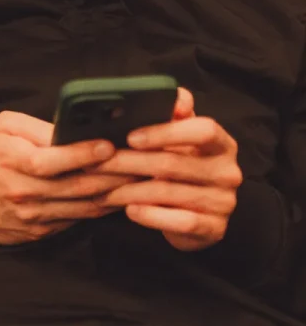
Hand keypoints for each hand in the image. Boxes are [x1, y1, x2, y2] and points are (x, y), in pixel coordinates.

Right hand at [0, 111, 136, 251]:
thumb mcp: (2, 128)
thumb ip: (36, 126)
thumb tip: (72, 130)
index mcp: (11, 160)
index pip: (51, 159)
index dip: (82, 153)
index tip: (108, 145)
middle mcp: (23, 190)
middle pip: (75, 184)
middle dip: (111, 174)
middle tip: (141, 162)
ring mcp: (34, 215)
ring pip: (83, 205)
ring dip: (114, 194)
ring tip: (140, 179)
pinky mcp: (42, 232)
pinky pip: (78, 219)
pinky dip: (101, 208)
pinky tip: (120, 196)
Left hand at [94, 93, 241, 251]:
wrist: (197, 211)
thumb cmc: (182, 163)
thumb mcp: (179, 135)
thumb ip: (174, 113)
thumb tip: (175, 96)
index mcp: (222, 143)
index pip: (203, 130)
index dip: (166, 132)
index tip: (131, 137)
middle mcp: (228, 172)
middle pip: (174, 163)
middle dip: (129, 162)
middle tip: (98, 163)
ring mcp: (224, 202)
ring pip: (169, 192)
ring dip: (130, 190)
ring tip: (102, 189)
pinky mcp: (215, 229)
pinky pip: (179, 222)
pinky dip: (151, 216)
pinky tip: (130, 210)